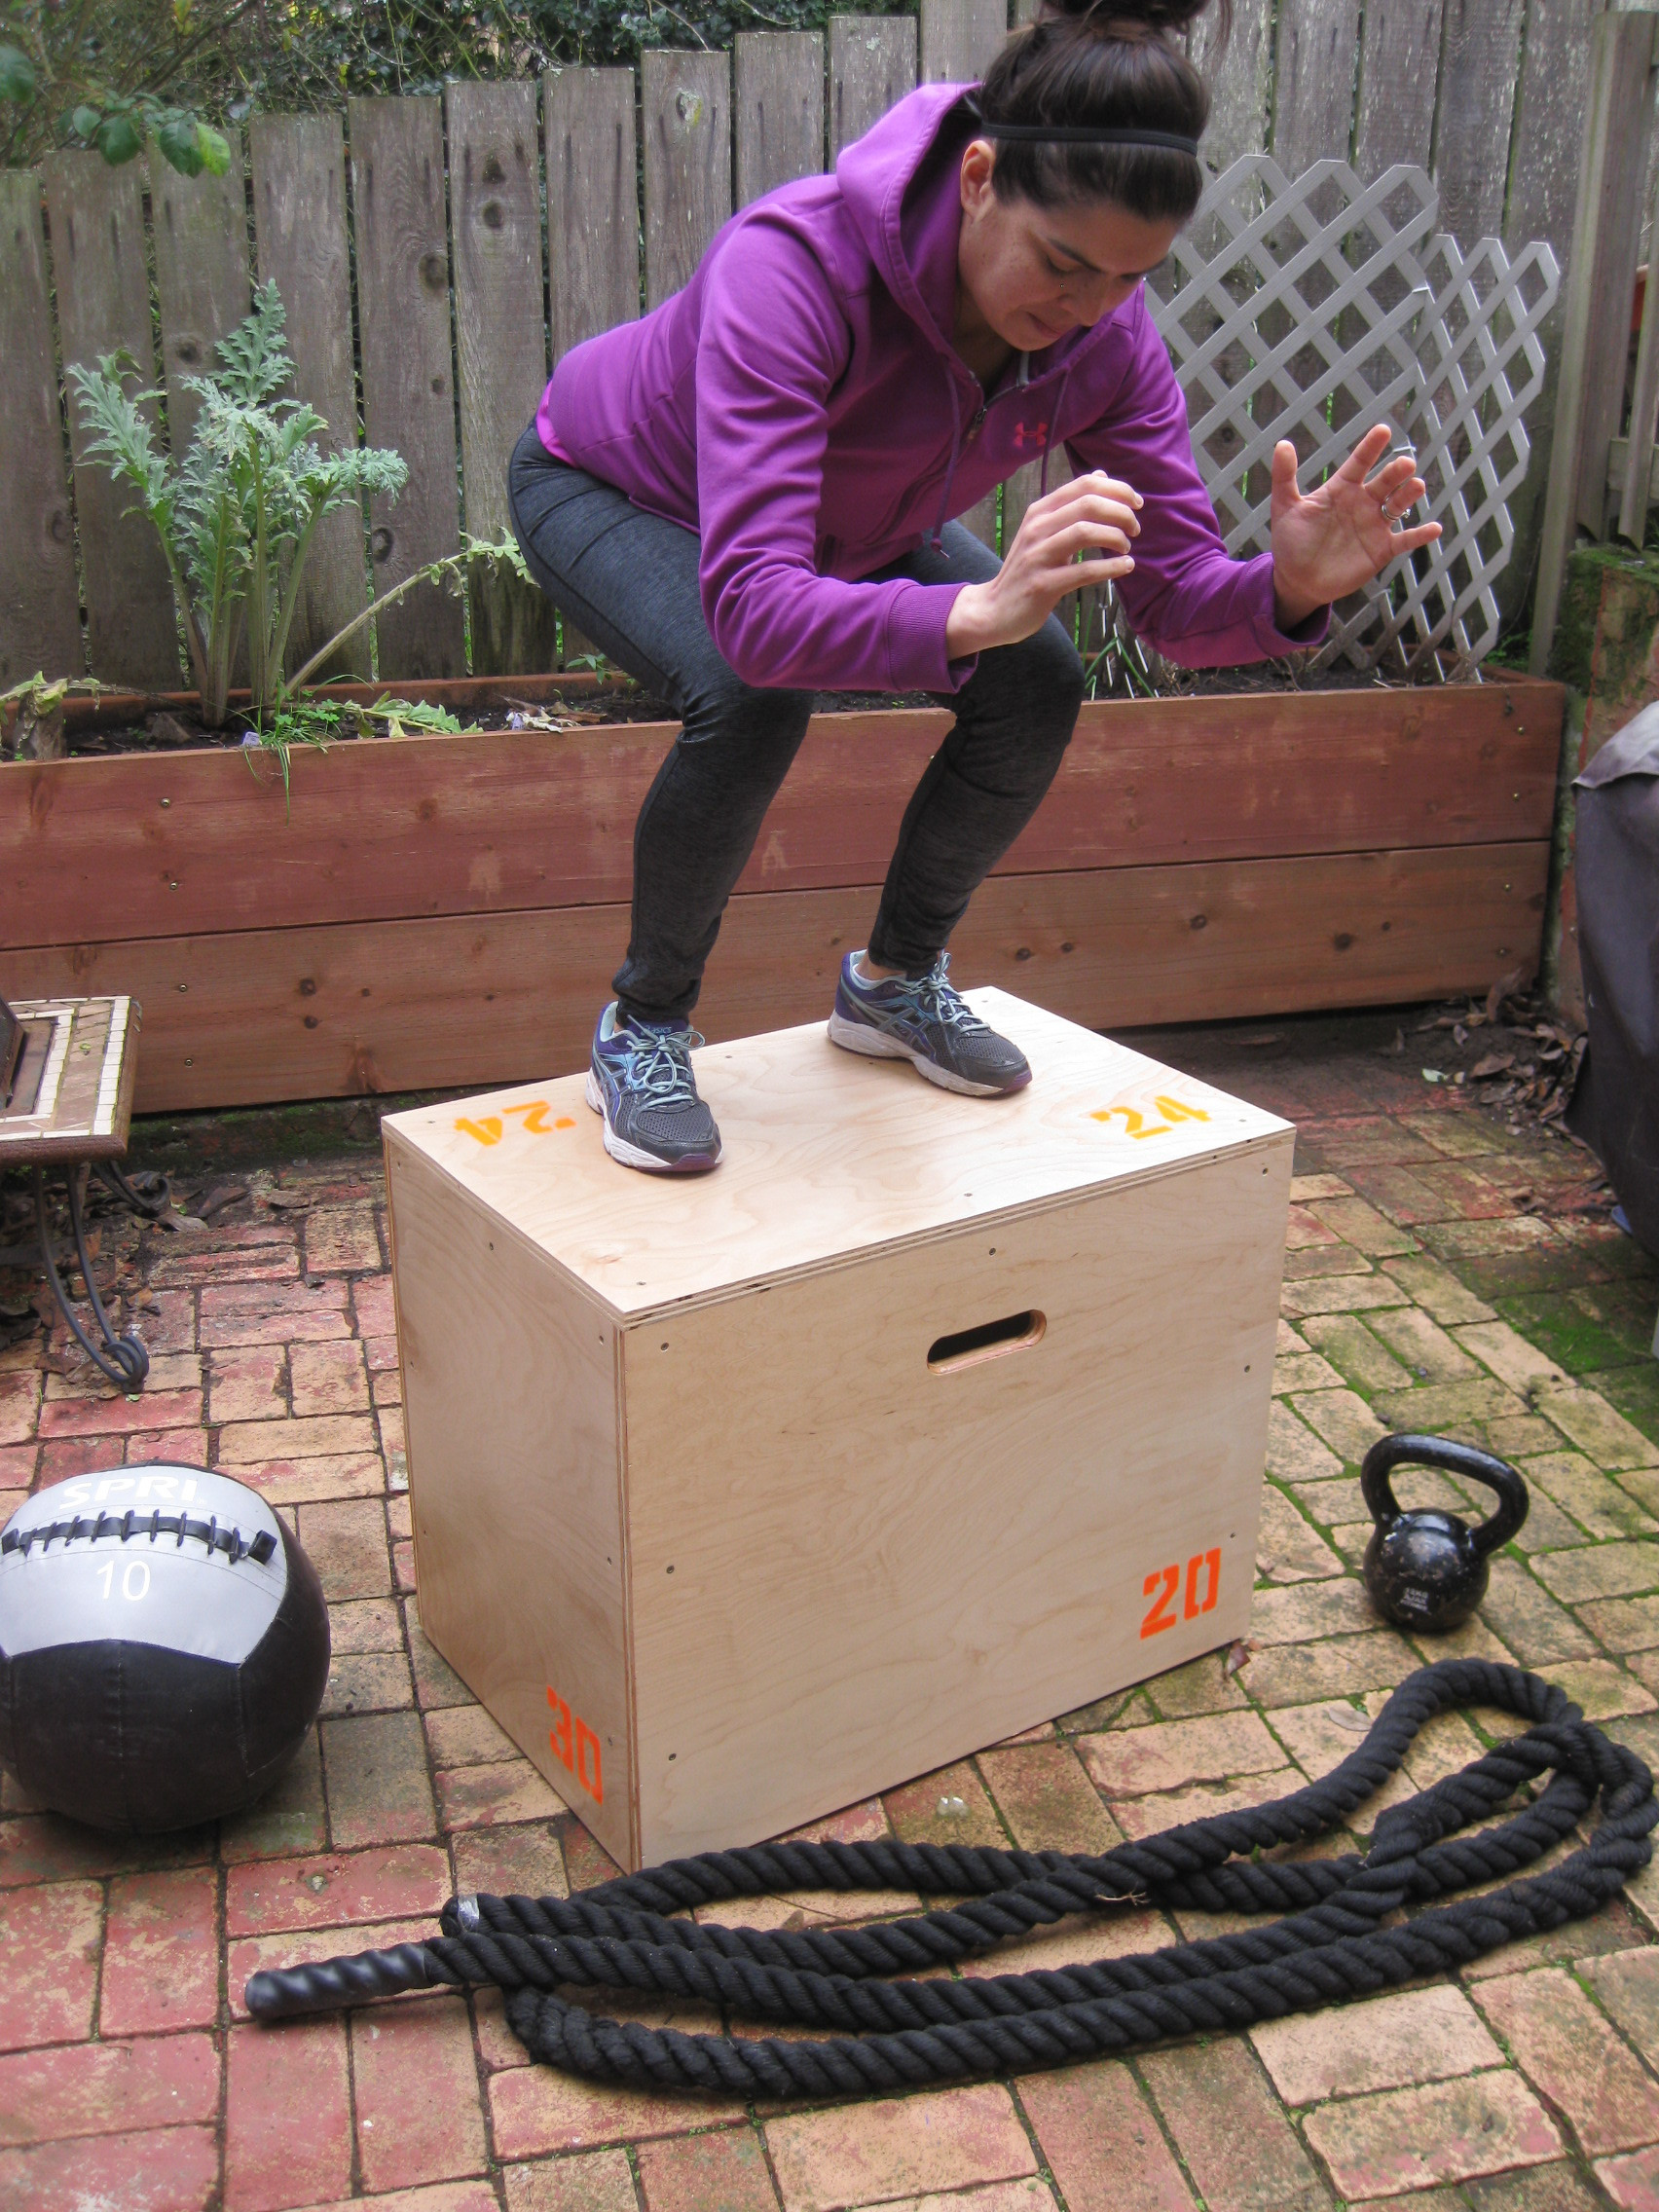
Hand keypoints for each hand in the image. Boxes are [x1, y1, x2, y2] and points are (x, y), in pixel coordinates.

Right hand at [945, 471, 1140, 657]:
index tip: (1136, 503)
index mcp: (1040, 511)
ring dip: (1116, 537)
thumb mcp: (1044, 530)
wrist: (995, 609)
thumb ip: (1071, 505)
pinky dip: (1111, 567)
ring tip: (1127, 548)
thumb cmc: (1027, 569)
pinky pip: (1084, 571)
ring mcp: (1038, 556)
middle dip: (1121, 512)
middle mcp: (1037, 528)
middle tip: (1135, 528)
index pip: (1085, 485)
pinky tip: (1126, 566)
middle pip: (1088, 504)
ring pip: (1086, 532)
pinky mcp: (1043, 585)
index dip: (1117, 489)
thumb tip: (1100, 475)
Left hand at [1269, 424, 1441, 631]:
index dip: (1371, 448)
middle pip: (1385, 481)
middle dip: (1396, 472)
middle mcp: (1363, 502)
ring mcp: (1374, 525)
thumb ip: (1285, 477)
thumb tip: (1283, 444)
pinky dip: (1420, 535)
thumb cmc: (1291, 541)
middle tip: (1405, 464)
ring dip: (1409, 495)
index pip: (1359, 463)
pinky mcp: (1382, 549)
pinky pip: (1405, 540)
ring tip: (1417, 486)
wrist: (1297, 580)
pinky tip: (1434, 529)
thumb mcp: (1285, 507)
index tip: (1383, 431)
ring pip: (1398, 505)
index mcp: (1342, 488)